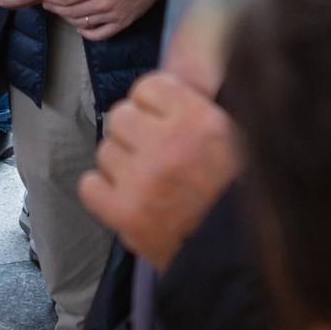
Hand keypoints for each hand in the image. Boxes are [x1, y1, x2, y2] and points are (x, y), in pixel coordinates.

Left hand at [41, 0, 166, 41]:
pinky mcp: (121, 24)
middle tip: (46, 2)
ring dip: (66, 18)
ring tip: (61, 10)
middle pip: (69, 12)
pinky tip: (80, 26)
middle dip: (54, 7)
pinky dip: (86, 33)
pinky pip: (99, 35)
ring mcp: (113, 16)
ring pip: (81, 23)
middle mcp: (103, 4)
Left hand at [77, 70, 241, 270]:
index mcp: (200, 120)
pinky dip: (104, 192)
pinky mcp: (125, 214)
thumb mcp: (238, 136)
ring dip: (122, 164)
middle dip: (135, 134)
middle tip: (156, 155)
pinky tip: (127, 199)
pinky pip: (89, 186)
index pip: (148, 86)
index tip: (163, 121)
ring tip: (148, 182)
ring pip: (105, 151)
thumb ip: (200, 106)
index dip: (153, 104)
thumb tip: (172, 72)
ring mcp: (143, 180)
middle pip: (120, 116)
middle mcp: (168, 144)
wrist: (239, 257)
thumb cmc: (241, 196)